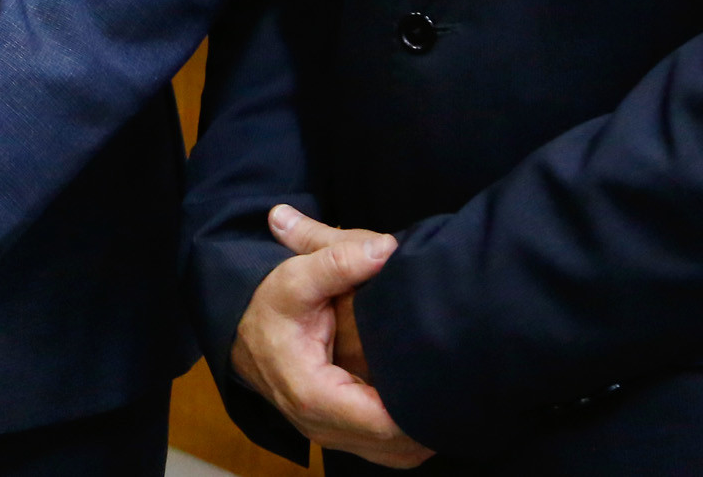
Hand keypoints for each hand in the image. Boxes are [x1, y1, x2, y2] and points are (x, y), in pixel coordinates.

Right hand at [229, 204, 432, 468]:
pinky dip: (409, 434)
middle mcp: (321, 427)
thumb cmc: (269, 307)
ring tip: (447, 392)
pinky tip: (422, 401)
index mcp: (313, 396)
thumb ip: (338, 259)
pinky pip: (386, 449)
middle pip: (396, 445)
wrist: (240, 332)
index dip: (419, 407)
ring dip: (422, 429)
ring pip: (395, 453)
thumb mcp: (295, 276)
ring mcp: (330, 436)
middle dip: (429, 418)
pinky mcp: (338, 434)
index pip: (383, 423)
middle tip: (462, 383)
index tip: (448, 377)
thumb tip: (386, 249)